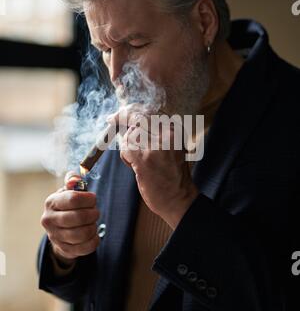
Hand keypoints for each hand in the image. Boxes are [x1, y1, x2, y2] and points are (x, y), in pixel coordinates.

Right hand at [41, 171, 99, 262]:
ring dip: (93, 227)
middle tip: (95, 212)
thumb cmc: (67, 206)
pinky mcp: (64, 249)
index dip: (89, 199)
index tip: (93, 199)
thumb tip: (75, 178)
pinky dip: (94, 240)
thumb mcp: (67, 190)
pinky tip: (93, 234)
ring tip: (93, 222)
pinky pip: (86, 247)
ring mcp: (55, 236)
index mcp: (51, 202)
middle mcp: (50, 220)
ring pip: (83, 233)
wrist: (58, 229)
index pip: (73, 199)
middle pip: (79, 217)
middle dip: (93, 213)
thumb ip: (73, 180)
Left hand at [115, 110, 198, 229]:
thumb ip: (156, 133)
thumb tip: (131, 120)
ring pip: (130, 134)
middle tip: (113, 120)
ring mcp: (156, 146)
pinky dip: (125, 156)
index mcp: (176, 130)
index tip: (120, 113)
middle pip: (138, 118)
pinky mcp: (145, 160)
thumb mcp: (171, 148)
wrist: (179, 199)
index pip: (150, 112)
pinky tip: (134, 165)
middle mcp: (168, 135)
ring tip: (137, 159)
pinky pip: (126, 149)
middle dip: (123, 119)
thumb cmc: (173, 175)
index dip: (131, 112)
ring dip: (128, 145)